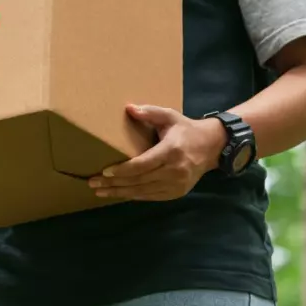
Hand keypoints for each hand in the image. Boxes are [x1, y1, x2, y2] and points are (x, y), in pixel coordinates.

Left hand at [88, 104, 225, 201]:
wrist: (211, 147)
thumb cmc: (185, 129)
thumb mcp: (169, 115)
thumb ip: (150, 112)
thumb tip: (129, 108)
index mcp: (171, 151)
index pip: (142, 165)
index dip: (122, 170)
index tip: (104, 172)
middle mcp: (175, 171)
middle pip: (139, 181)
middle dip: (114, 184)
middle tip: (93, 184)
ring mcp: (177, 185)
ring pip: (144, 192)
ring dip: (120, 193)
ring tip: (100, 192)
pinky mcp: (177, 193)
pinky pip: (151, 196)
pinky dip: (134, 196)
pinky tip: (119, 194)